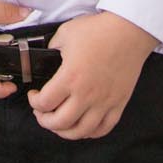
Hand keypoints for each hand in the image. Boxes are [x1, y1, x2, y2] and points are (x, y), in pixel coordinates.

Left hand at [27, 12, 157, 140]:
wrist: (129, 31)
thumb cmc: (99, 30)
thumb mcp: (65, 34)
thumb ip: (52, 49)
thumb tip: (46, 59)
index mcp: (70, 77)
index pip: (44, 103)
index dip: (33, 102)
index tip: (34, 95)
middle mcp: (86, 94)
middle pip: (60, 123)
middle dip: (45, 121)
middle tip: (42, 113)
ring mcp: (104, 102)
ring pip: (81, 131)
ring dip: (65, 131)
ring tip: (60, 123)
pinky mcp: (118, 103)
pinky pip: (103, 128)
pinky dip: (90, 132)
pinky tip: (83, 125)